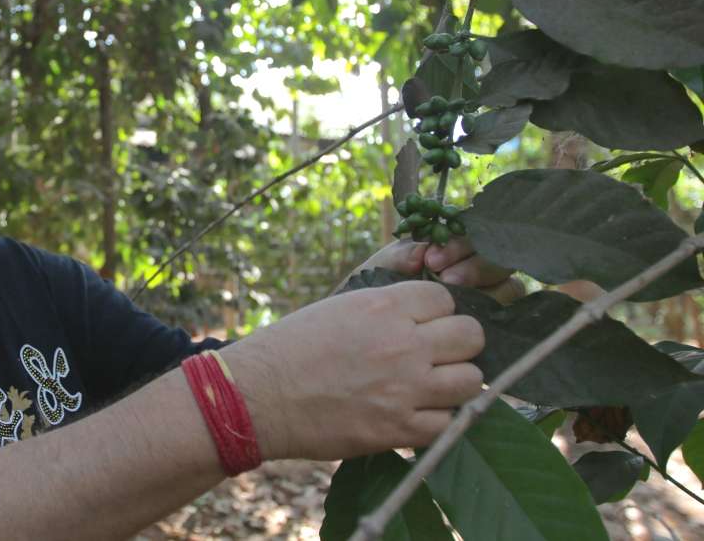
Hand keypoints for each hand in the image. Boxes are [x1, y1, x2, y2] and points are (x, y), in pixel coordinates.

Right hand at [223, 281, 483, 460]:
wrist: (256, 397)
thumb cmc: (288, 349)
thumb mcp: (337, 308)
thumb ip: (384, 309)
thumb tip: (422, 316)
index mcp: (383, 306)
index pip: (445, 299)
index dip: (436, 313)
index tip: (423, 325)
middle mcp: (401, 344)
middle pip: (471, 336)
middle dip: (458, 344)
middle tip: (437, 355)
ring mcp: (404, 389)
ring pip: (472, 381)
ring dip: (456, 383)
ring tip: (433, 387)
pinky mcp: (397, 429)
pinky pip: (450, 424)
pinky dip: (438, 421)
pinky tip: (417, 415)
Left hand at [348, 236, 525, 304]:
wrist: (378, 312)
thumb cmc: (387, 279)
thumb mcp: (388, 263)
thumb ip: (403, 255)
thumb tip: (421, 254)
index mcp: (459, 241)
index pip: (475, 235)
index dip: (457, 246)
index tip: (430, 260)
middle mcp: (482, 263)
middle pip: (499, 259)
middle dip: (474, 267)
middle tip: (445, 280)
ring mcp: (493, 290)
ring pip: (510, 286)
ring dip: (485, 290)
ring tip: (452, 296)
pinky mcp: (495, 317)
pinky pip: (506, 313)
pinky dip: (491, 313)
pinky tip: (467, 316)